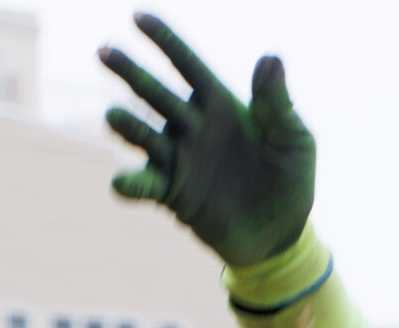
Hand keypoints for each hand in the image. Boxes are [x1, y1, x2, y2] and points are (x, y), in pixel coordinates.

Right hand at [100, 13, 314, 269]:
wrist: (282, 235)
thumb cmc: (290, 180)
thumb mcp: (294, 141)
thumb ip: (278, 103)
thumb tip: (272, 57)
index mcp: (220, 106)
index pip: (188, 66)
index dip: (165, 40)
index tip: (139, 16)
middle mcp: (191, 126)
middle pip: (155, 93)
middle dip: (130, 72)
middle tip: (105, 51)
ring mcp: (178, 158)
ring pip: (143, 135)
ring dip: (126, 125)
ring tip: (113, 116)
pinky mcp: (172, 192)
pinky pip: (144, 184)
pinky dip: (129, 184)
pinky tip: (121, 184)